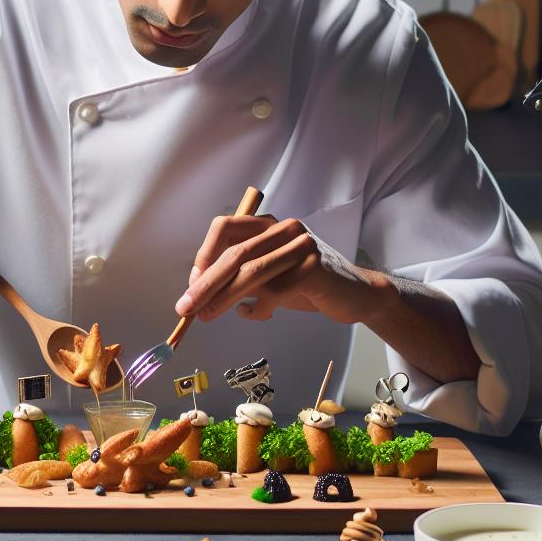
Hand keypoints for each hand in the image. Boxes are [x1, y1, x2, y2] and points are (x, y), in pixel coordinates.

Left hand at [175, 215, 388, 323]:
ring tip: (206, 316)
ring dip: (223, 297)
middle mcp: (285, 228)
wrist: (355, 295)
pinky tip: (256, 314)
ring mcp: (301, 246)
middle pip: (235, 252)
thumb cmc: (306, 284)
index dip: (204, 254)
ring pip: (252, 271)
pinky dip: (258, 308)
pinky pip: (274, 292)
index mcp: (269, 224)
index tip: (192, 283)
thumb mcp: (270, 273)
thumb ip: (241, 273)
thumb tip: (199, 290)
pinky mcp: (314, 269)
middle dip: (206, 282)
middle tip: (186, 307)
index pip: (225, 227)